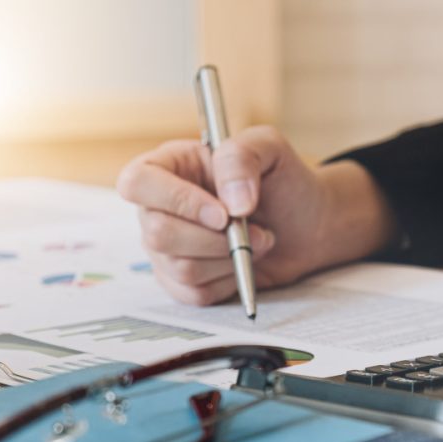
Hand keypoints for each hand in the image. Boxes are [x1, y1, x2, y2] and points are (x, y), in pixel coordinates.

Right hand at [117, 127, 395, 304]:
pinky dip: (227, 282)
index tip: (223, 213)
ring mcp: (166, 247)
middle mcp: (158, 207)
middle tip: (253, 228)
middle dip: (215, 239)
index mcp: (168, 166)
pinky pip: (193, 293)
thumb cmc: (282, 182)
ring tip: (257, 241)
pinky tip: (243, 263)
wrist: (305, 225)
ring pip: (179, 267)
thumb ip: (241, 158)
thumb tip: (230, 203)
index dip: (176, 201)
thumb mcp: (268, 148)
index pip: (137, 182)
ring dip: (229, 259)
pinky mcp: (181, 280)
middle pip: (157, 233)